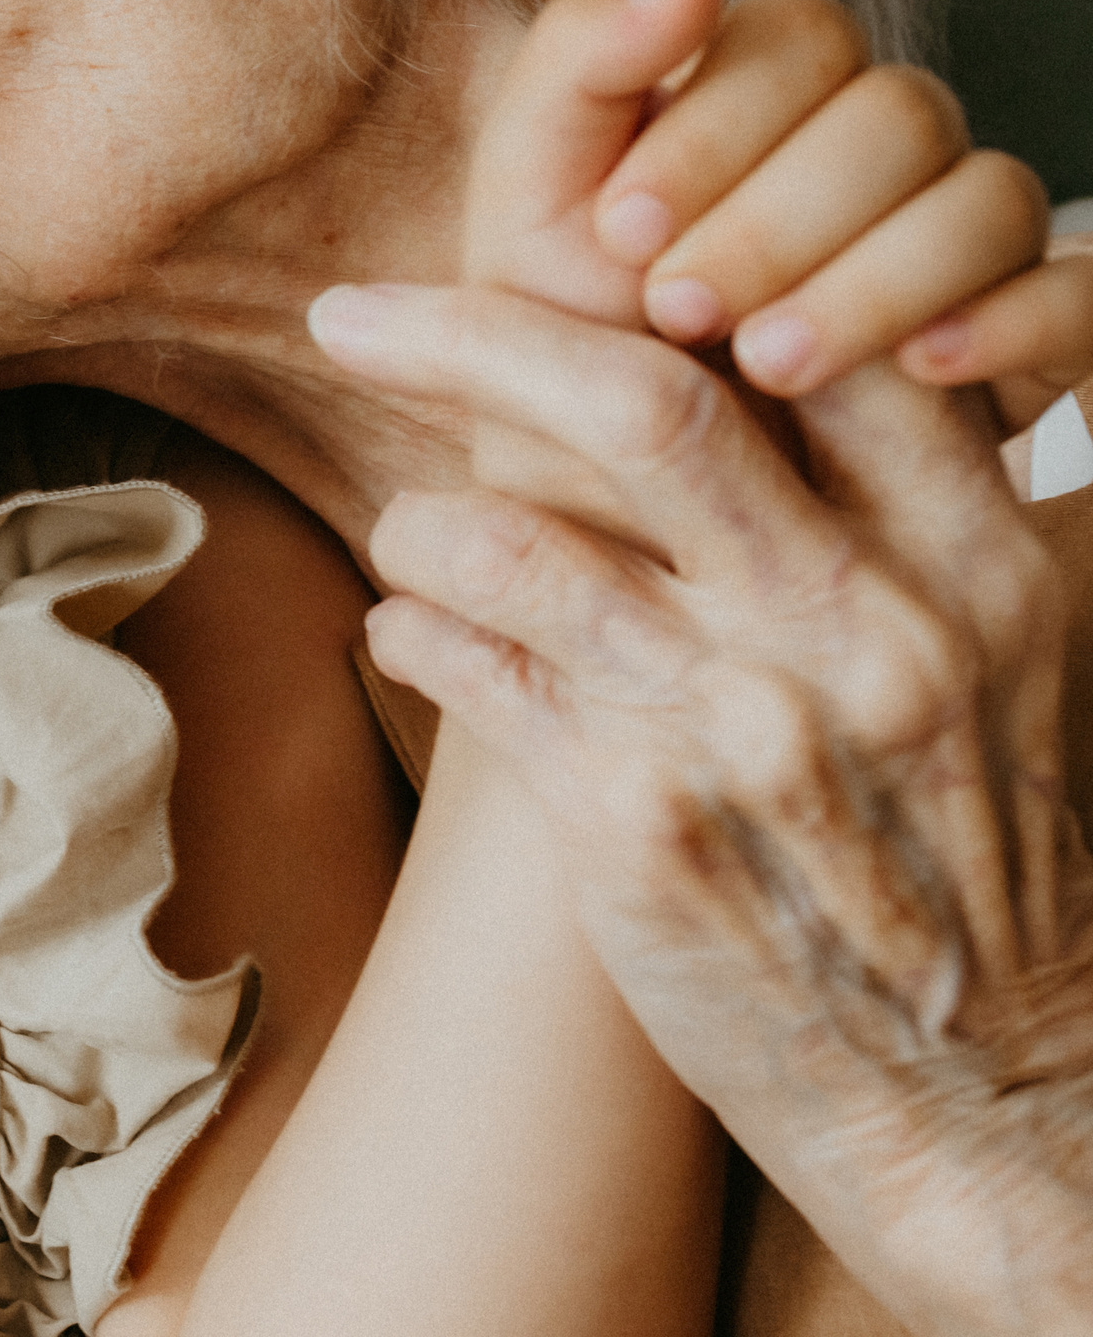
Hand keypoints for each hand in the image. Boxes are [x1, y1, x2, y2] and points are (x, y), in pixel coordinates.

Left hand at [308, 281, 1092, 1336]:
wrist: (987, 1094)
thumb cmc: (977, 852)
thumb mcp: (1000, 658)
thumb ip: (894, 506)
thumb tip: (746, 349)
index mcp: (974, 562)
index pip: (811, 336)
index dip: (664, 271)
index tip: (561, 250)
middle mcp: (861, 630)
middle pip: (633, 401)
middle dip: (462, 336)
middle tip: (346, 316)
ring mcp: (743, 732)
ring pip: (510, 535)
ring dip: (421, 517)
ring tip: (412, 532)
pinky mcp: (637, 830)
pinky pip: (467, 668)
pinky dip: (413, 625)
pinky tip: (412, 627)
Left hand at [468, 0, 1086, 430]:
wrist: (605, 521)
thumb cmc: (556, 356)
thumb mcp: (529, 213)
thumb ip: (582, 62)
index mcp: (766, 96)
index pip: (802, 34)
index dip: (715, 125)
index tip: (620, 231)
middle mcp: (875, 153)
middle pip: (899, 112)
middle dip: (777, 214)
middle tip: (674, 310)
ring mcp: (956, 244)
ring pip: (992, 195)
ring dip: (873, 275)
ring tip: (766, 362)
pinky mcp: (1022, 343)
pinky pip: (1085, 296)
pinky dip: (1017, 320)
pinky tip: (925, 368)